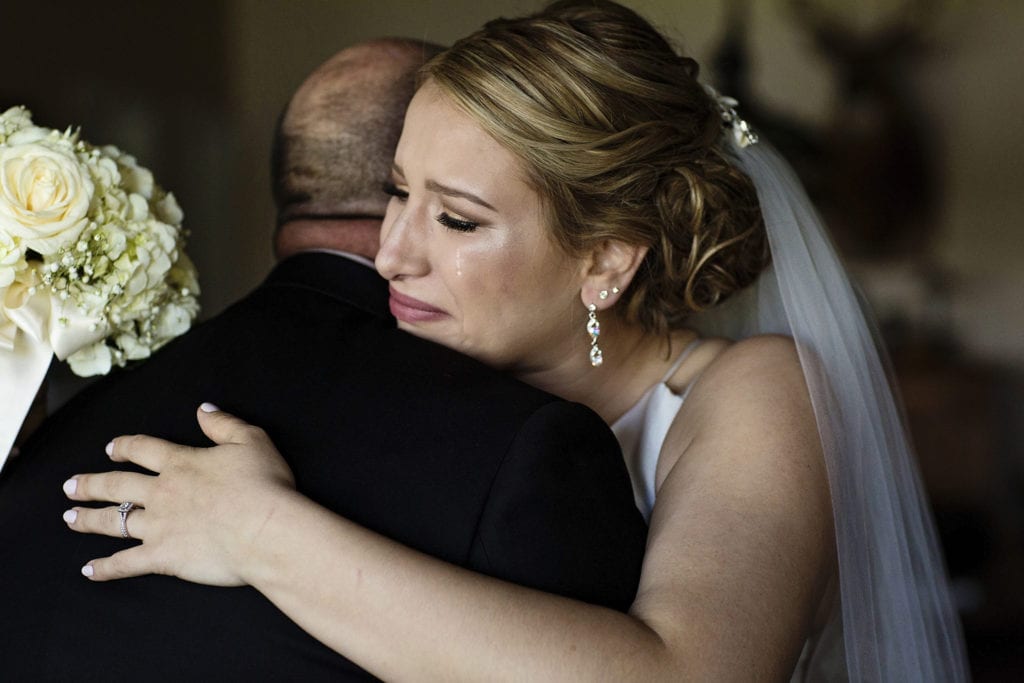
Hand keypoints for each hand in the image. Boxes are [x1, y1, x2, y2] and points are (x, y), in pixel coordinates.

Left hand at [62, 404, 295, 584]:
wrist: (266, 530)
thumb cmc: (264, 485)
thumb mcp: (252, 440)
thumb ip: (224, 424)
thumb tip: (203, 410)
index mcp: (181, 463)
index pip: (143, 449)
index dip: (124, 447)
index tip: (111, 448)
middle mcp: (162, 493)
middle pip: (116, 485)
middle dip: (90, 484)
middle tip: (70, 486)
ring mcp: (158, 526)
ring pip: (113, 521)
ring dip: (88, 519)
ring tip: (70, 518)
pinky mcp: (162, 557)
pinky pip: (125, 563)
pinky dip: (105, 568)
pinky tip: (90, 570)